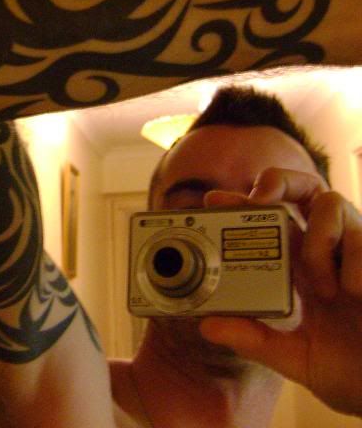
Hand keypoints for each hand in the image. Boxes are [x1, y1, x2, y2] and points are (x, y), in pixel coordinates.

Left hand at [199, 168, 361, 416]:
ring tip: (327, 291)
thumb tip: (208, 326)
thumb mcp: (299, 360)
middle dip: (279, 181)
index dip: (244, 205)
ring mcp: (360, 251)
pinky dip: (353, 263)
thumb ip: (256, 341)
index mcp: (305, 270)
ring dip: (317, 242)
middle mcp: (331, 252)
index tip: (213, 201)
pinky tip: (356, 294)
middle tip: (260, 199)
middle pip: (305, 189)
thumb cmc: (357, 374)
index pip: (270, 223)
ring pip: (330, 203)